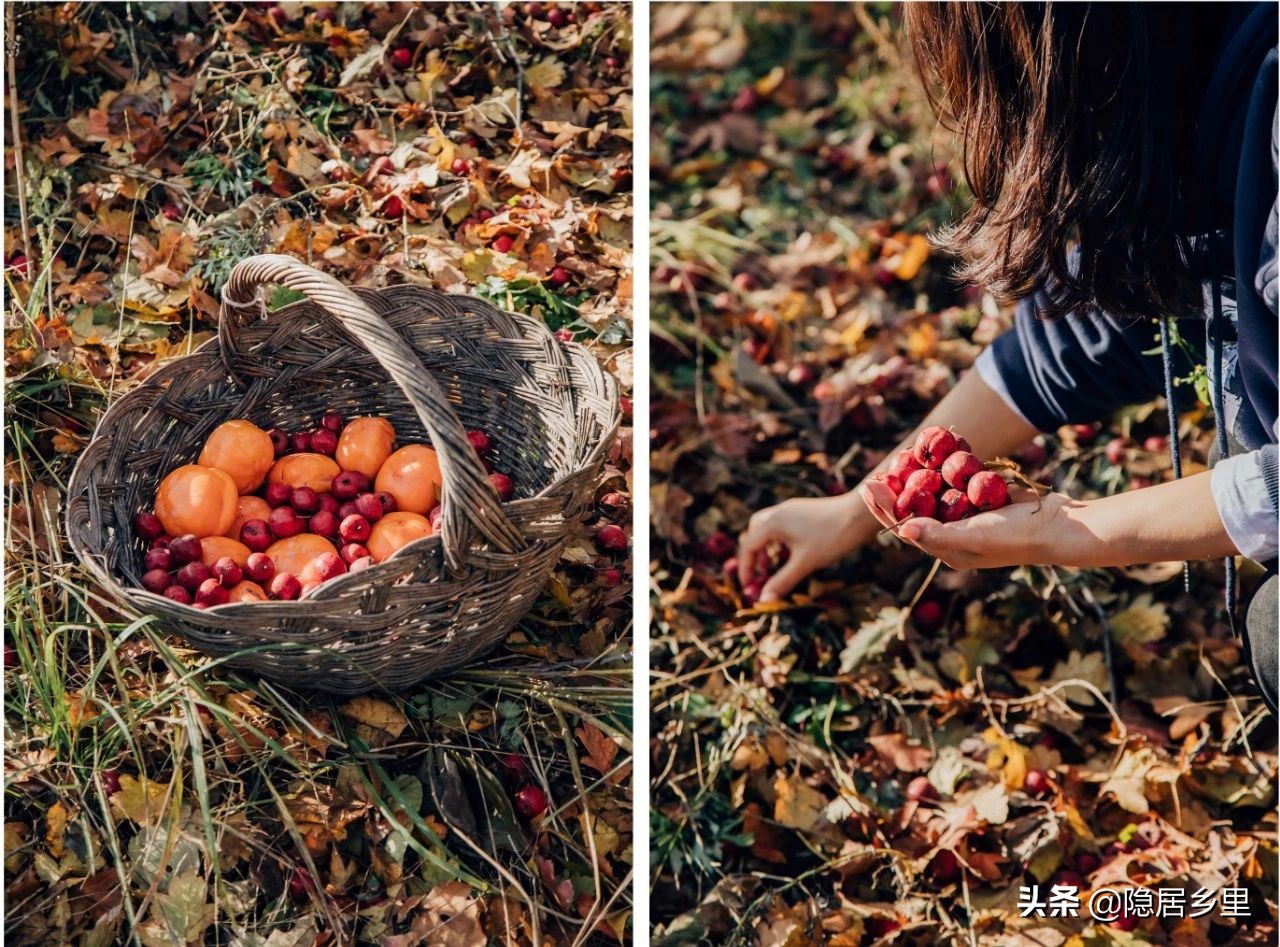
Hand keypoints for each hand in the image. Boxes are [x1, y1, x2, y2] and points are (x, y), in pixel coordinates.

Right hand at [737, 494, 877, 601]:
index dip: (746, 569)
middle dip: (755, 553)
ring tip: (778, 562)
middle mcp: (779, 512)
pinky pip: (782, 524)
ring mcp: (792, 509)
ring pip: (768, 526)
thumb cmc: (832, 537)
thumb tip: (763, 600)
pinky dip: (780, 539)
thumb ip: (782, 581)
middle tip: (763, 571)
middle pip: (754, 531)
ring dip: (768, 545)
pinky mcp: (804, 510)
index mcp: (773, 523)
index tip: (750, 588)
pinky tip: (794, 551)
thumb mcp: (805, 563)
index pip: (748, 546)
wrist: (860, 514)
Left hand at [859, 478, 1087, 569]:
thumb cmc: (1016, 537)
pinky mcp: (985, 498)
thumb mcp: (974, 537)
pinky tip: (934, 449)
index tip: (868, 486)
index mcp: (948, 550)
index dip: (884, 508)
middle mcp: (955, 534)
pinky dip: (947, 466)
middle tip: (878, 470)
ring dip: (919, 476)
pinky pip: (959, 480)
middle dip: (896, 490)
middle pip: (917, 509)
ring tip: (900, 457)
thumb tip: (901, 530)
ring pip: (936, 493)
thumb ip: (938, 534)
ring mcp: (971, 516)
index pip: (906, 528)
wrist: (1060, 526)